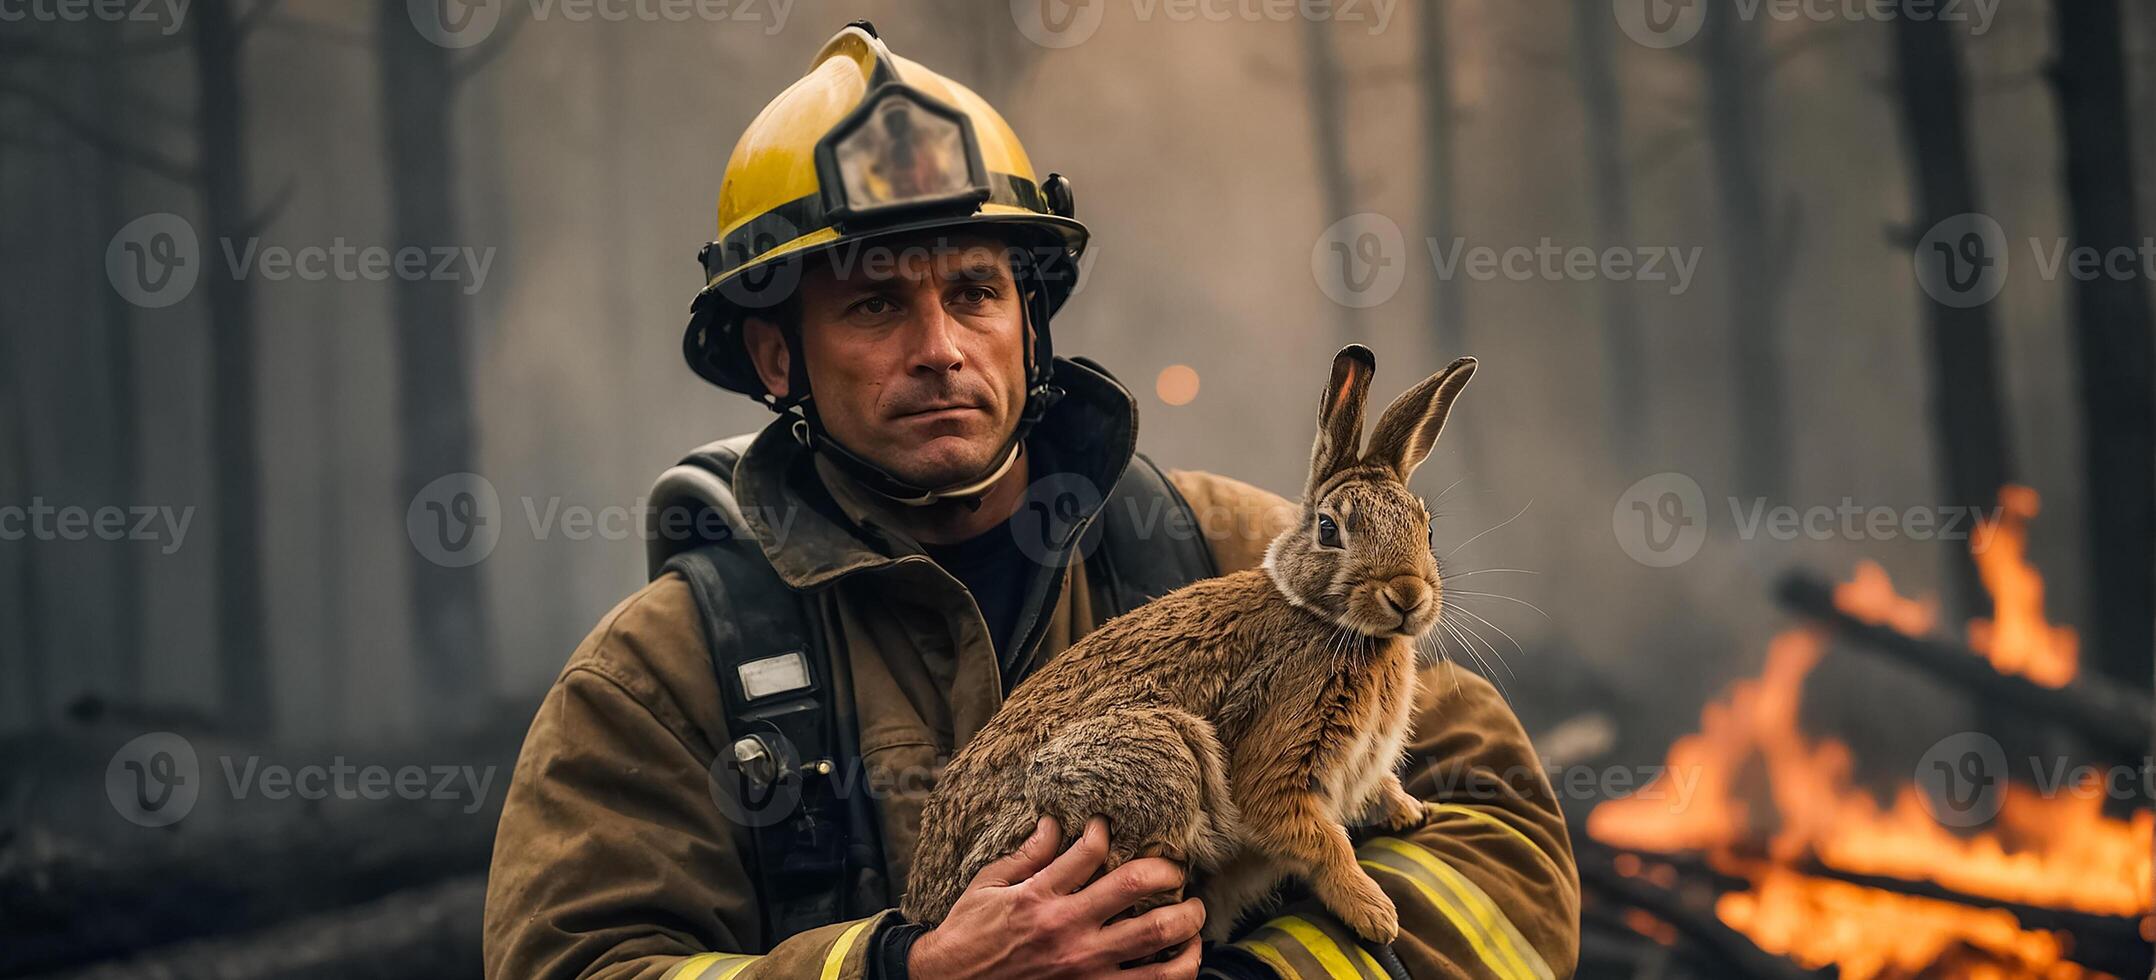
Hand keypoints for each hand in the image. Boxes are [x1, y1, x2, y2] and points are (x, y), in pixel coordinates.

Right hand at [908, 816, 1204, 978]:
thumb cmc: (969, 935)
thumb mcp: (988, 887)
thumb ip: (1026, 856)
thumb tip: (1053, 822)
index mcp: (1039, 897)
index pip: (1090, 850)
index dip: (1105, 832)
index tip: (1108, 828)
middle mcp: (1067, 930)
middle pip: (1136, 887)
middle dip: (1169, 873)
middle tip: (1178, 874)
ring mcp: (1084, 968)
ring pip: (1156, 943)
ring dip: (1186, 926)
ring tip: (1192, 919)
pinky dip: (1175, 974)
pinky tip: (1181, 961)